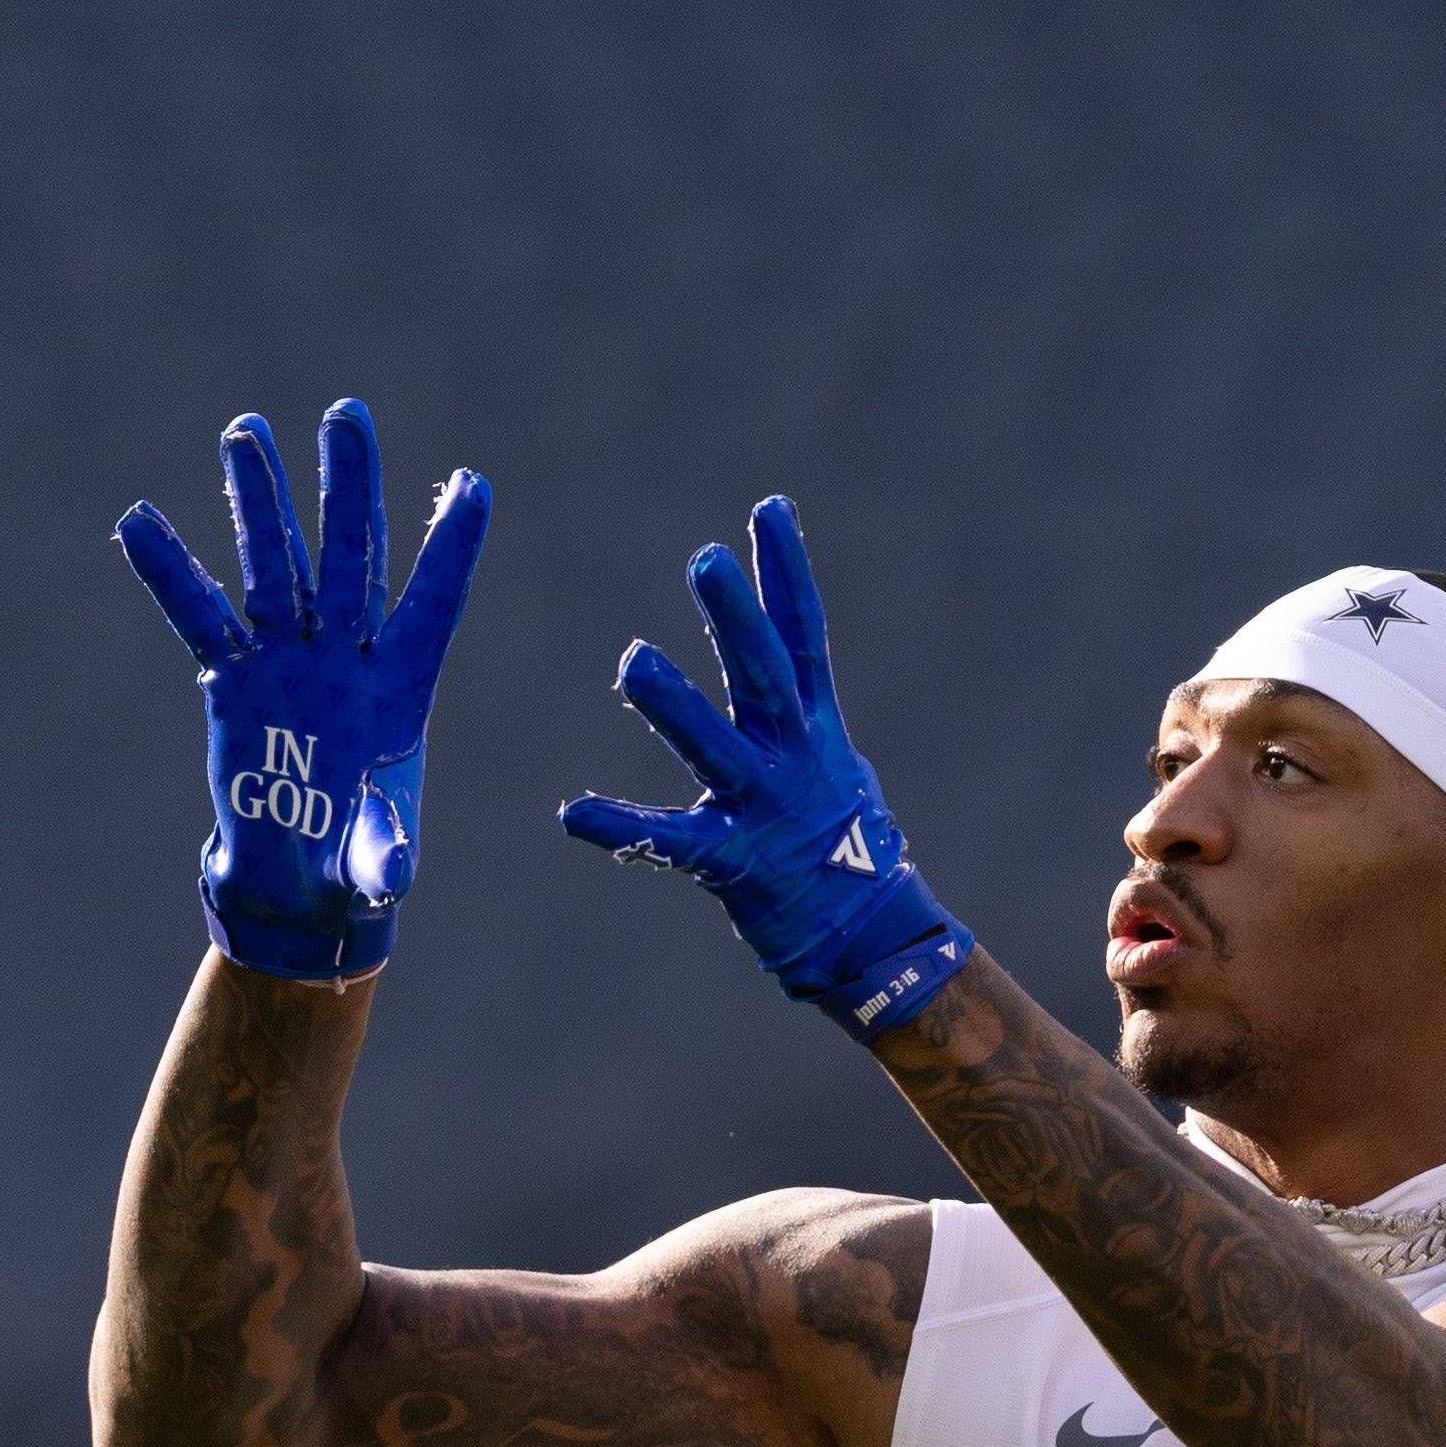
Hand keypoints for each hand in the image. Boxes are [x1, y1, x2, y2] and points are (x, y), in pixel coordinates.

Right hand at [116, 401, 488, 981]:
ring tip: (246, 432)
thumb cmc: (353, 867)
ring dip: (262, 501)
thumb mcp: (374, 865)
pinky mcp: (234, 679)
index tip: (474, 484)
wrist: (297, 885)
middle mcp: (345, 658)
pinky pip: (199, 615)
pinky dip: (171, 572)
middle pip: (350, 557)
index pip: (432, 602)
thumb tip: (392, 872)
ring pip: (275, 565)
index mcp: (402, 688)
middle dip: (348, 488)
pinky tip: (139, 521)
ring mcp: (288, 660)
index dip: (452, 547)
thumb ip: (384, 857)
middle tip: (346, 415)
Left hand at [559, 496, 974, 1038]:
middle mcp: (794, 758)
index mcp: (815, 728)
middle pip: (764, 675)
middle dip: (738, 616)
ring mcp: (766, 810)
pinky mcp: (736, 865)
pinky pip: (670, 843)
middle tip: (707, 559)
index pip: (800, 635)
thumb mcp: (832, 761)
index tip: (769, 508)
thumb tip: (787, 644)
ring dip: (676, 705)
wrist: (872, 938)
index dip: (786, 572)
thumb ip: (797, 705)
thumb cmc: (846, 847)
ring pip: (717, 746)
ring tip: (632, 659)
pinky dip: (621, 827)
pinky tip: (573, 812)